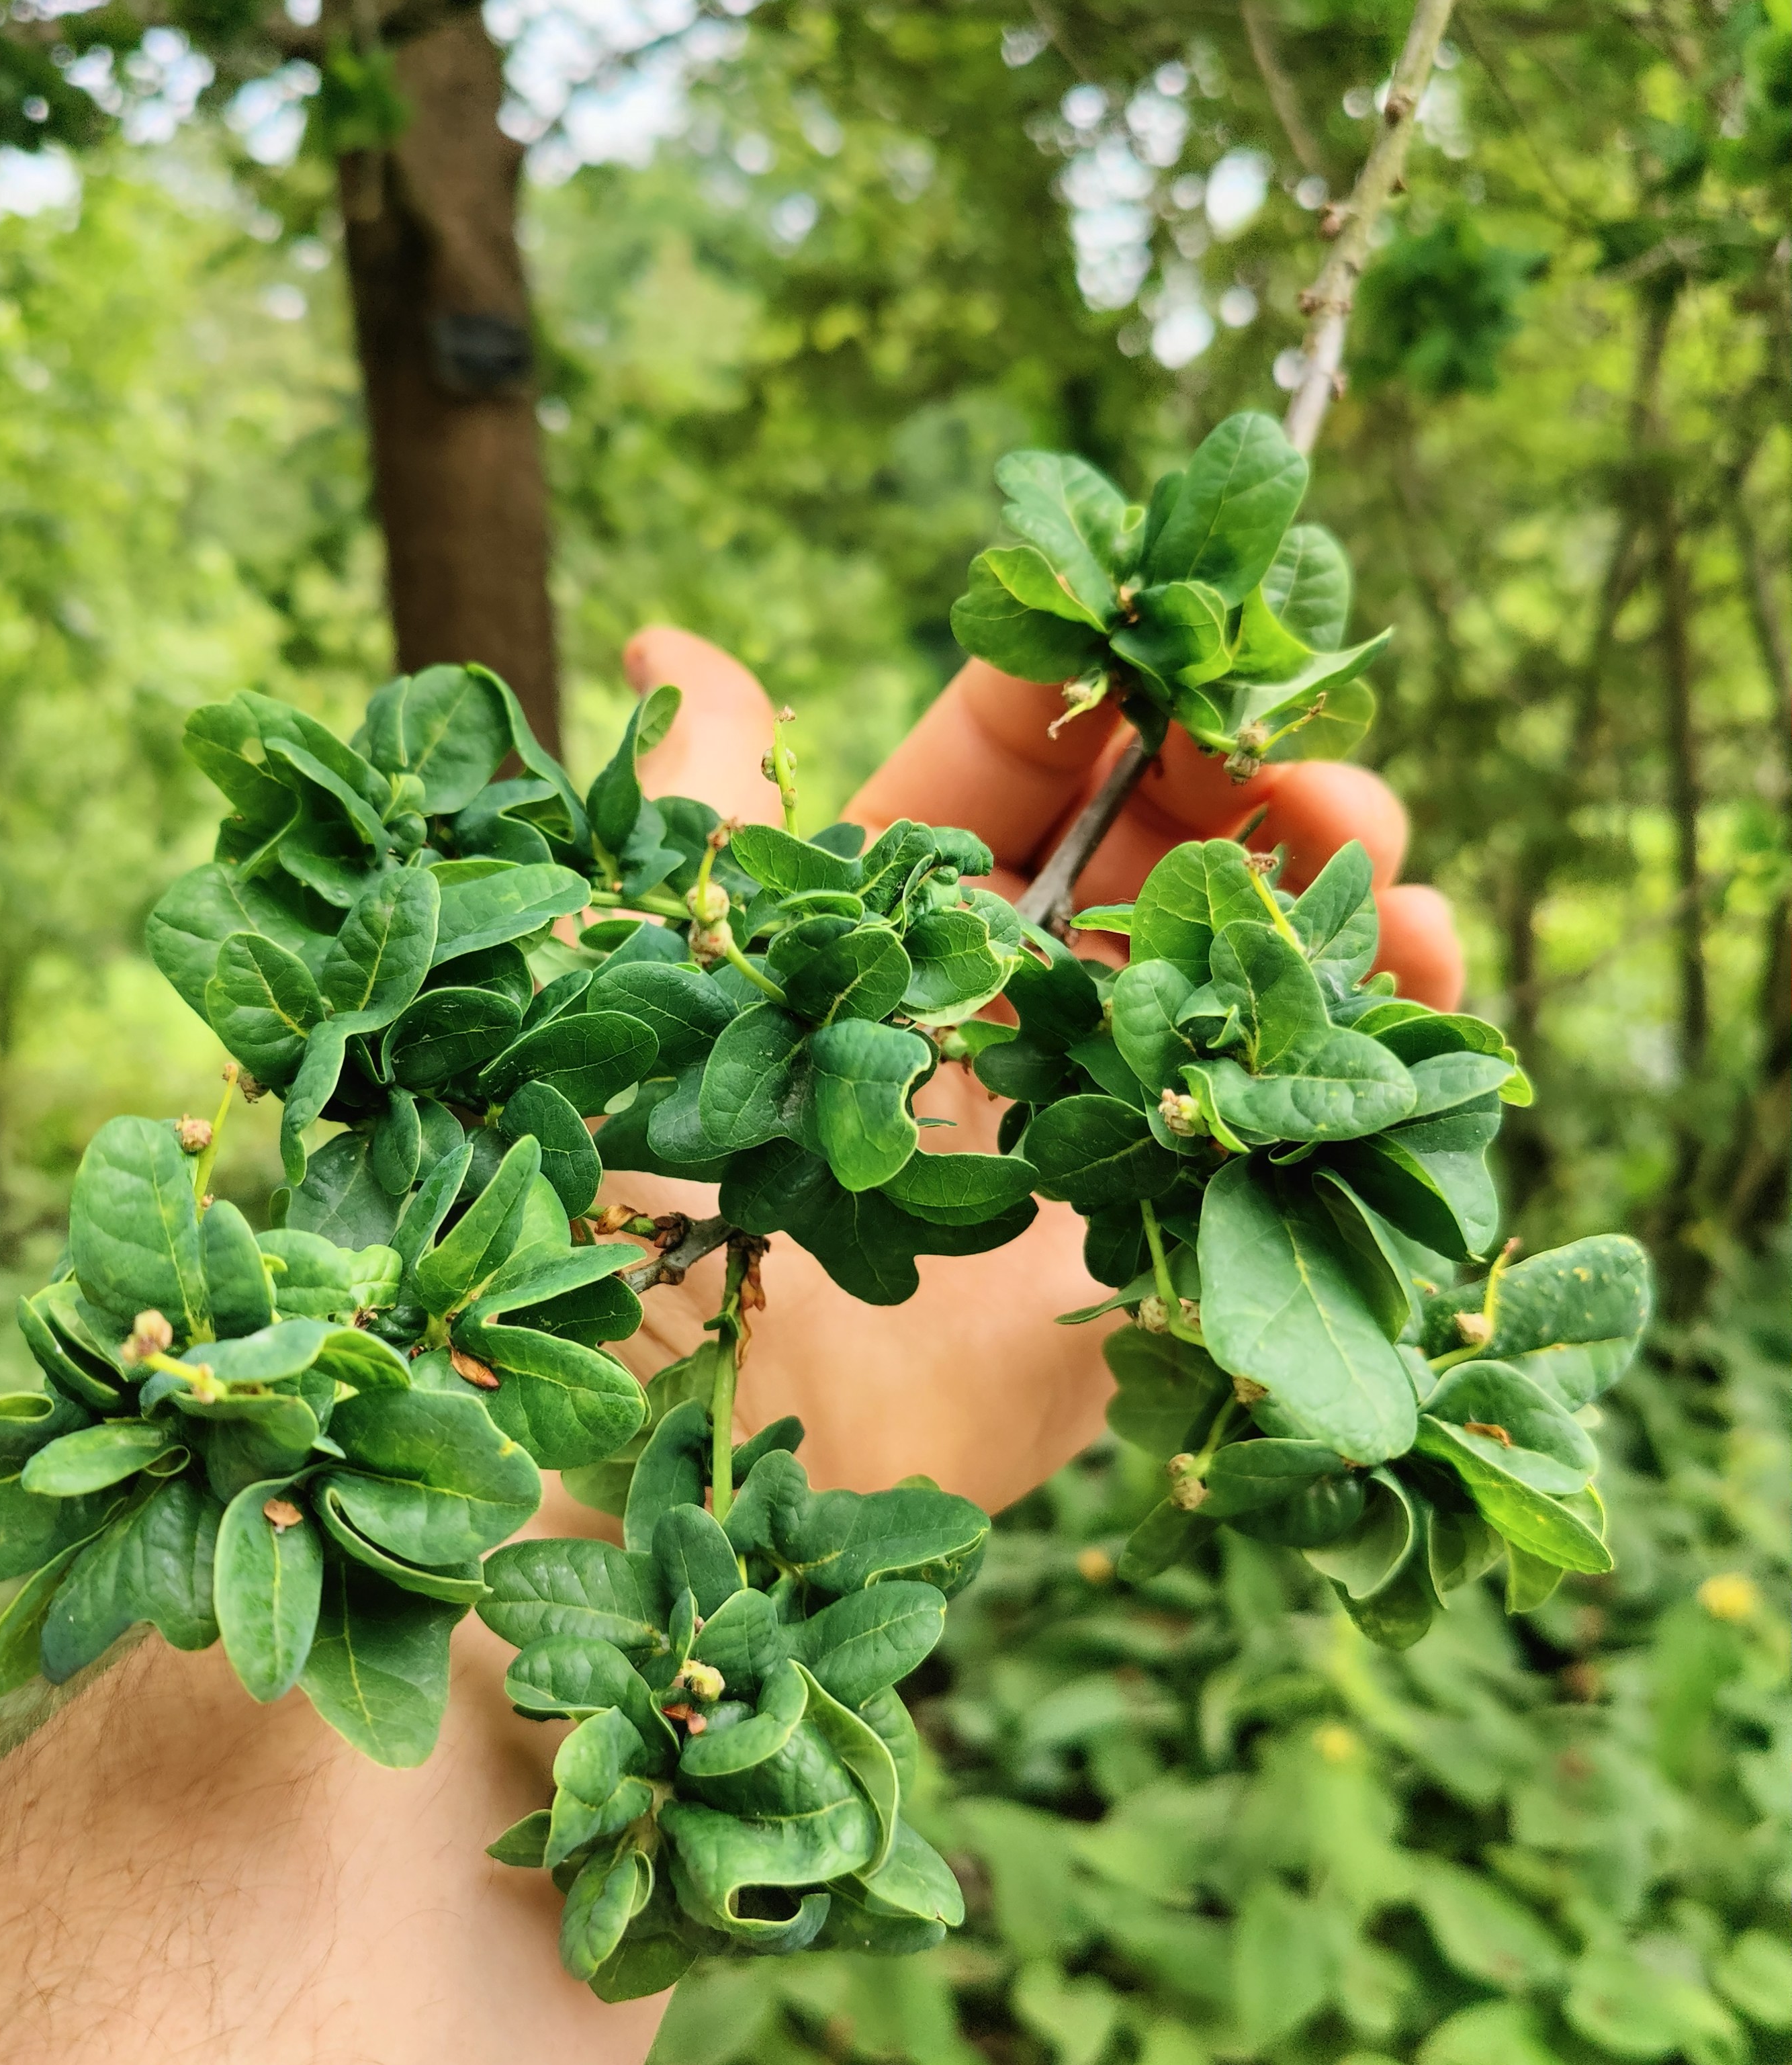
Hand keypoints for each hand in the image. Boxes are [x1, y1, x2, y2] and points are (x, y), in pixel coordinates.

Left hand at [605, 630, 1464, 1514]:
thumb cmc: (637, 1184)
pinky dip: (1369, 1049)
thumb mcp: (647, 960)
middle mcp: (994, 1002)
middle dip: (1253, 791)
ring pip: (1239, 974)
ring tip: (1394, 877)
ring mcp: (1085, 1114)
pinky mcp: (1151, 1233)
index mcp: (883, 914)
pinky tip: (1427, 978)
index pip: (1012, 765)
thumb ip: (697, 802)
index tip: (1177, 664)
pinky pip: (1279, 1124)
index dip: (1098, 701)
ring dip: (1334, 906)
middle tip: (1321, 778)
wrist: (685, 1420)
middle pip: (1157, 853)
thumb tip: (662, 644)